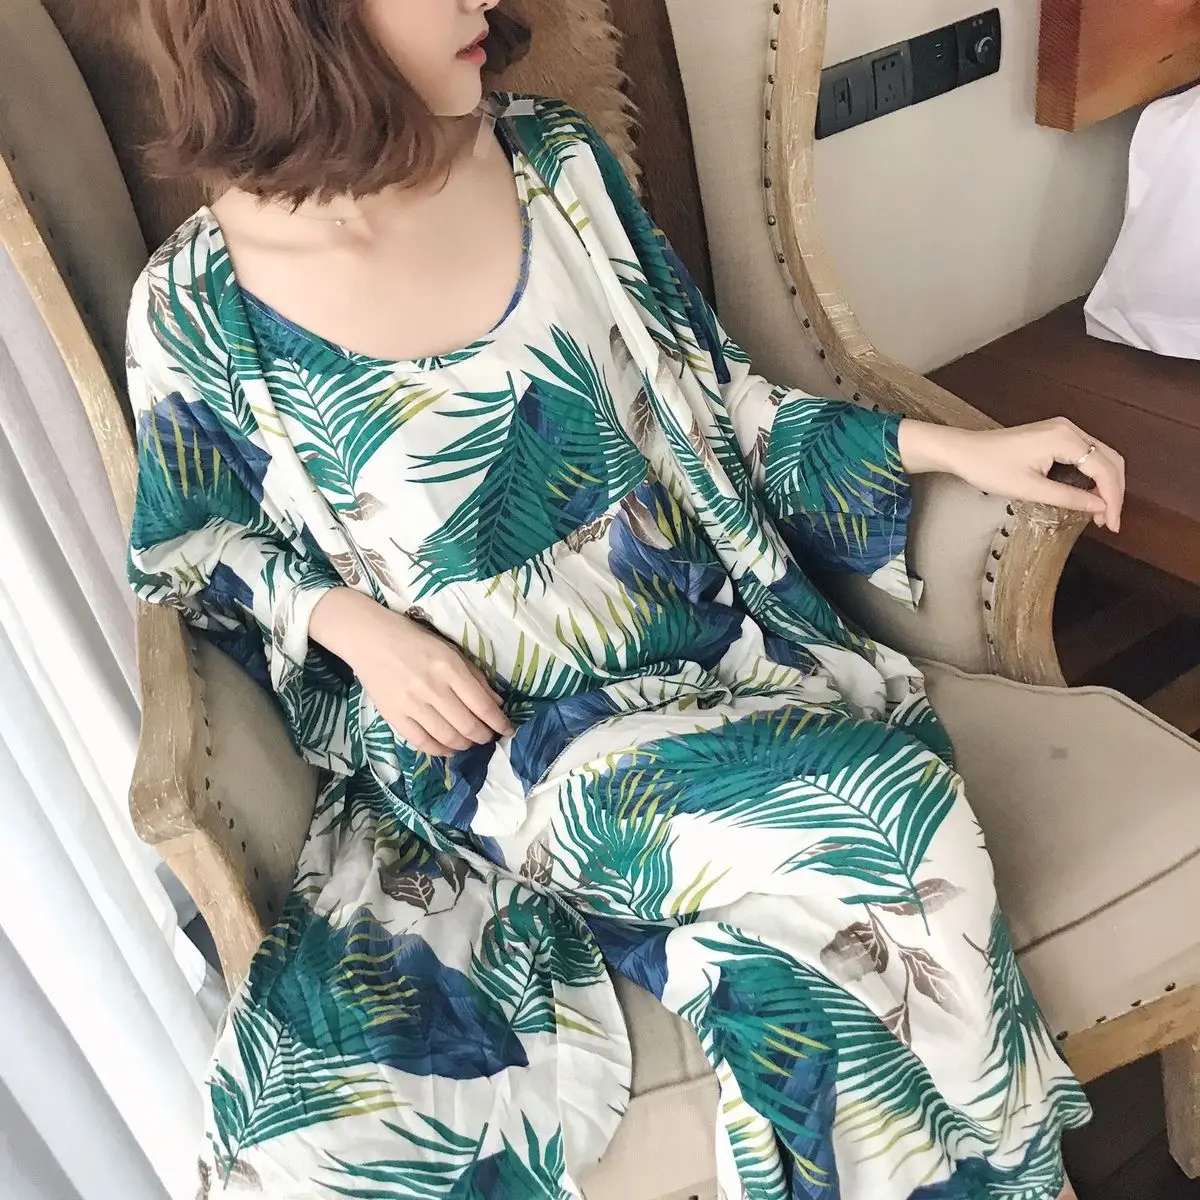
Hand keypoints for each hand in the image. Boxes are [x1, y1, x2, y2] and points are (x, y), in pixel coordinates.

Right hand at [309, 589, 511, 755]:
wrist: (369, 639)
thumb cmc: (414, 640)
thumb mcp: (450, 650)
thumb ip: (475, 676)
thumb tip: (496, 704)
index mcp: (450, 667)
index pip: (482, 705)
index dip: (499, 723)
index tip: (508, 730)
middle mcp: (433, 688)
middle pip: (468, 726)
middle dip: (484, 736)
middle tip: (489, 737)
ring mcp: (412, 704)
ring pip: (448, 738)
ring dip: (465, 745)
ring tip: (470, 742)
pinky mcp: (394, 716)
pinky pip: (422, 742)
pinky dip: (440, 750)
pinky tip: (448, 748)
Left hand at [898, 417, 1123, 532]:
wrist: (963, 451)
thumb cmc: (989, 468)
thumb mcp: (1029, 489)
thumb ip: (1068, 498)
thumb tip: (1100, 507)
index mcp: (1065, 438)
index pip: (1104, 469)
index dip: (1112, 499)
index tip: (1112, 524)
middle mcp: (1069, 428)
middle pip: (1108, 460)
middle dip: (1113, 492)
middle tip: (1109, 521)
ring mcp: (1062, 429)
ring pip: (1099, 456)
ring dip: (1104, 484)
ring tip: (1100, 513)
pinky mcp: (1054, 435)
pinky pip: (1084, 454)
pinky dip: (1091, 475)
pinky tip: (1087, 495)